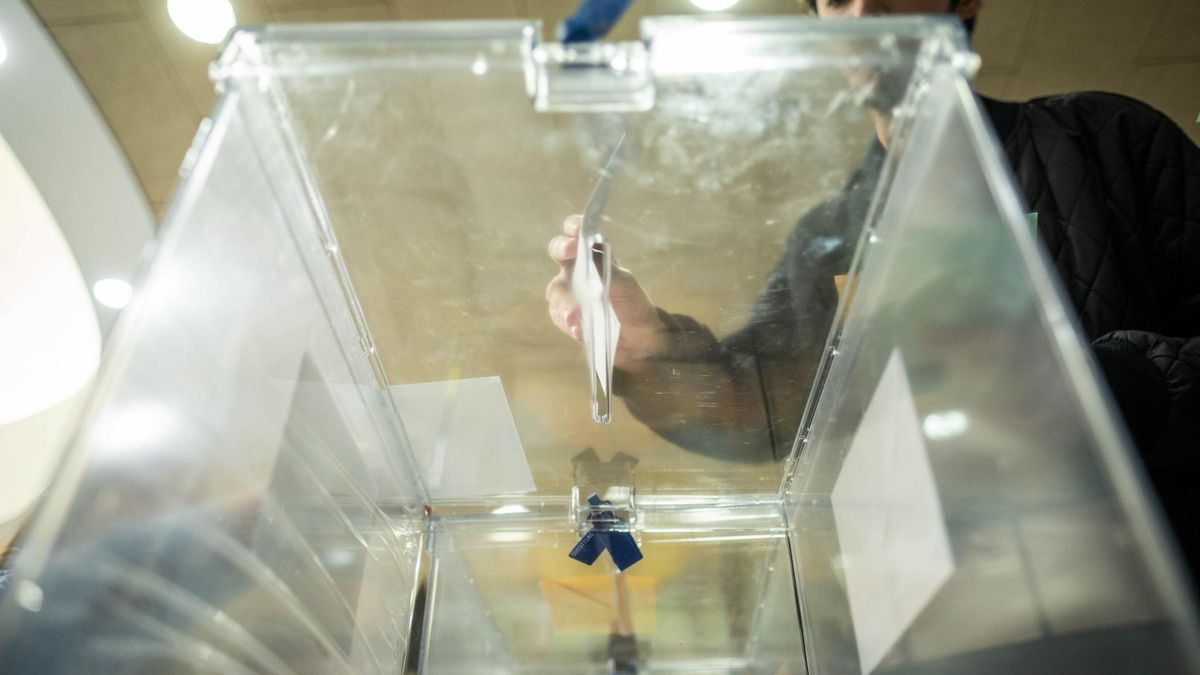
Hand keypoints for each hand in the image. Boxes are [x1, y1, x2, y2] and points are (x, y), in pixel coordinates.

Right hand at [545, 215, 670, 367]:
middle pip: (558, 253)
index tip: (576, 229)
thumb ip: (607, 267)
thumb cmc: (633, 305)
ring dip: (564, 300)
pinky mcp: (568, 318)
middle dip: (561, 249)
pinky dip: (567, 322)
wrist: (639, 340)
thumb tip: (590, 248)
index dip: (573, 227)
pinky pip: (558, 315)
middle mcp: (577, 272)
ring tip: (576, 315)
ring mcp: (570, 295)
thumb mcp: (625, 284)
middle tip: (570, 252)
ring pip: (555, 289)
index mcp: (594, 258)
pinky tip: (579, 330)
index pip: (578, 235)